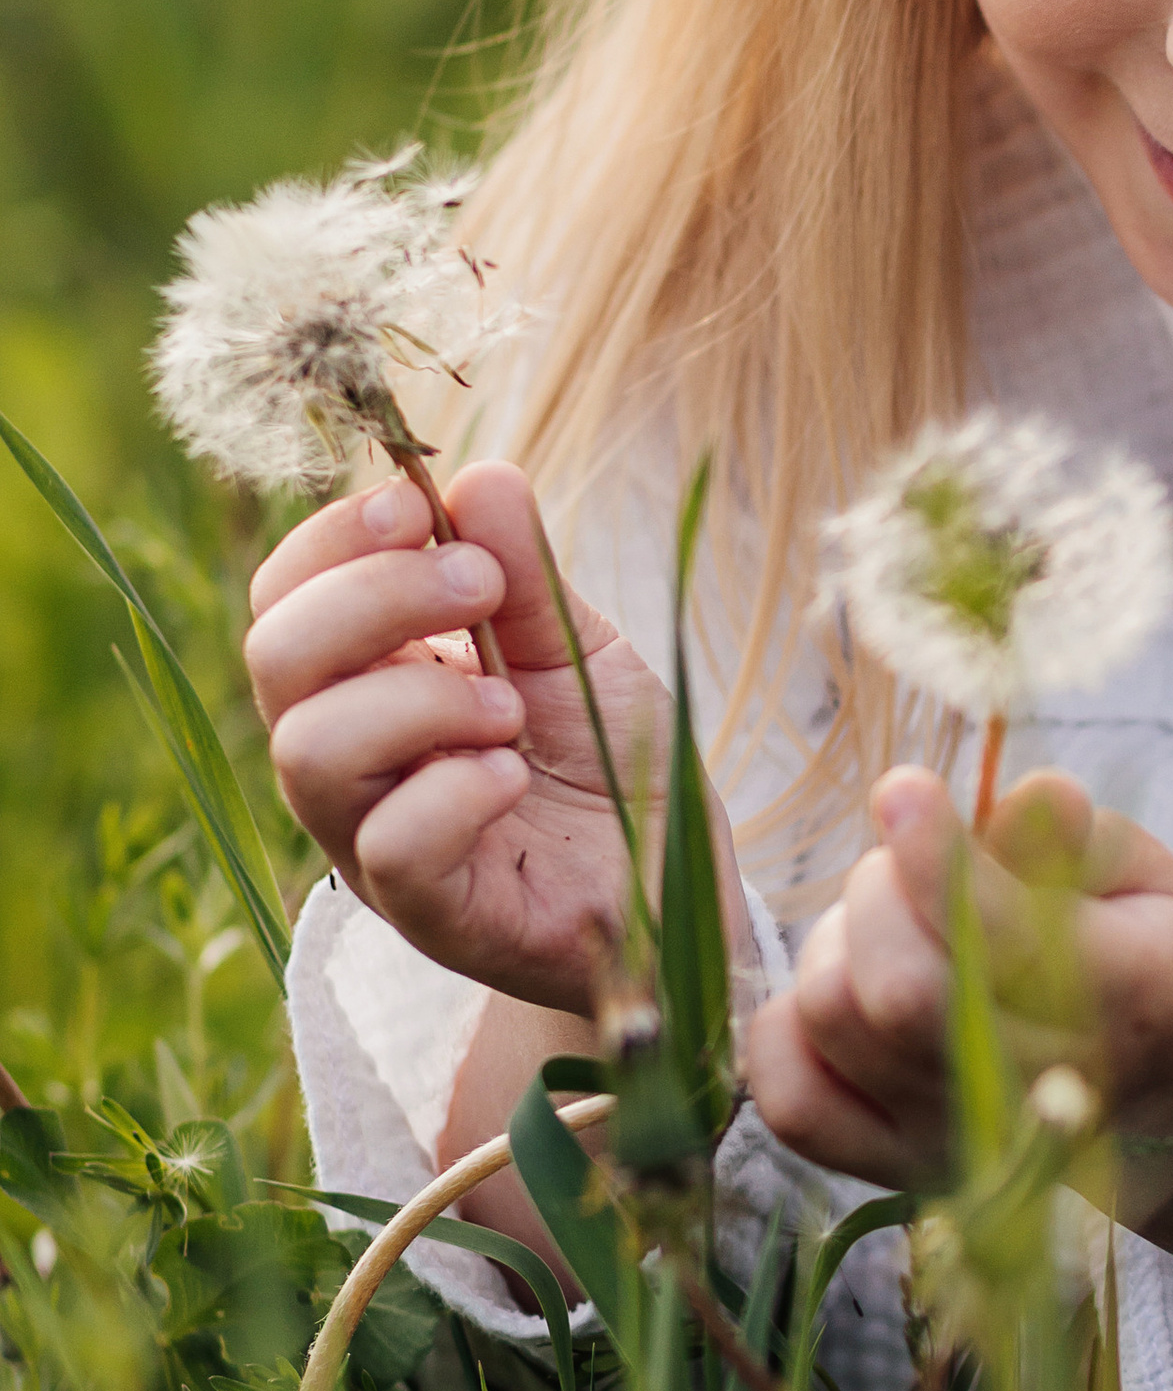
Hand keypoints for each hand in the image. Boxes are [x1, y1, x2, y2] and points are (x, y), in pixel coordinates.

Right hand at [246, 460, 732, 1020]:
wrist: (679, 888)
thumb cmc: (615, 766)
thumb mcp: (579, 649)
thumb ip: (527, 576)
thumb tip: (480, 475)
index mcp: (370, 682)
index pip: (286, 597)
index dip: (333, 539)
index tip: (420, 508)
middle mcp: (353, 763)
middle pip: (276, 659)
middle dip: (373, 596)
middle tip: (481, 585)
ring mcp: (378, 844)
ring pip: (311, 751)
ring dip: (416, 695)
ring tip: (509, 705)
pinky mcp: (433, 915)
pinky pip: (390, 846)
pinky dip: (452, 790)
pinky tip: (514, 772)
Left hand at [744, 768, 1172, 1294]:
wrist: (1158, 1096)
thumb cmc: (1146, 960)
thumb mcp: (1151, 880)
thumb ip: (1081, 837)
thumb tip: (1027, 799)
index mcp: (1130, 1002)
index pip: (1000, 938)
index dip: (933, 855)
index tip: (902, 789)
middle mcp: (1041, 1096)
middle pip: (896, 991)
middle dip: (881, 890)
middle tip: (908, 863)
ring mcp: (962, 1144)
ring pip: (833, 1019)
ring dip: (839, 943)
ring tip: (891, 924)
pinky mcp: (895, 1168)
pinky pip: (791, 1099)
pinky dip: (790, 1027)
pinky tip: (844, 985)